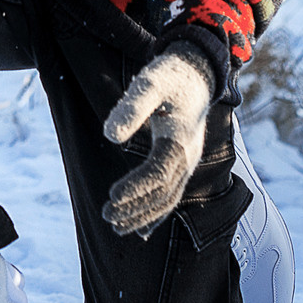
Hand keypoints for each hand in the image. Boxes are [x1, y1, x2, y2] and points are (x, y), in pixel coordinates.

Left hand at [100, 48, 213, 235]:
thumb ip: (130, 108)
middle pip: (164, 192)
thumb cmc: (169, 76)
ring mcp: (188, 161)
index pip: (158, 173)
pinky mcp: (183, 161)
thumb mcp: (149, 83)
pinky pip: (172, 193)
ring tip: (118, 228)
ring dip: (144, 215)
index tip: (112, 198)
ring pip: (169, 198)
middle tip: (106, 216)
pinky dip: (157, 213)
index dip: (135, 188)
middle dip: (135, 208)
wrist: (195, 73)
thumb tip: (110, 136)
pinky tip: (142, 229)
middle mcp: (188, 155)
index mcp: (179, 139)